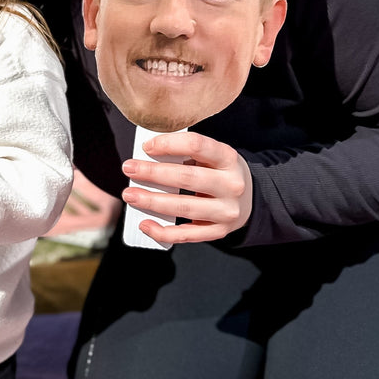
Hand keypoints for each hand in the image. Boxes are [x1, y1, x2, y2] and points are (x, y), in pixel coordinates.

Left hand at [122, 132, 252, 245]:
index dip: (168, 144)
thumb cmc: (219, 172)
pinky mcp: (219, 231)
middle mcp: (232, 185)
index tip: (146, 147)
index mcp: (228, 158)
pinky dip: (162, 231)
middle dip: (152, 173)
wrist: (249, 200)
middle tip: (128, 168)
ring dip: (152, 201)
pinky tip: (144, 224)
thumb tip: (147, 158)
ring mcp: (227, 211)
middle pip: (187, 177)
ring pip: (184, 207)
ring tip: (129, 195)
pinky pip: (187, 234)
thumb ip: (186, 155)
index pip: (196, 145)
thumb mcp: (212, 156)